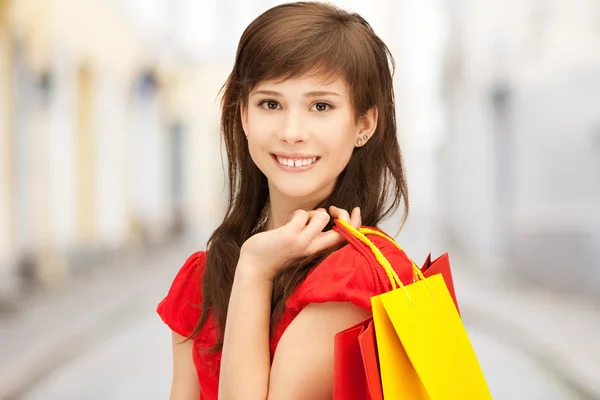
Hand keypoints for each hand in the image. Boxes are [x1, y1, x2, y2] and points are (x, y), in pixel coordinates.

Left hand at [239, 206, 360, 280]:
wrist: (255, 266)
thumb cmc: (277, 252)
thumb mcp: (302, 245)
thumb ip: (314, 234)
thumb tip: (325, 213)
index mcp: (320, 251)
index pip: (349, 238)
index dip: (356, 222)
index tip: (353, 210)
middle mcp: (315, 249)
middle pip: (343, 231)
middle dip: (345, 215)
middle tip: (333, 209)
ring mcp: (303, 243)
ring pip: (322, 216)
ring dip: (313, 212)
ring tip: (301, 220)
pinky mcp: (290, 236)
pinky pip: (302, 214)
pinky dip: (298, 214)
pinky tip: (288, 223)